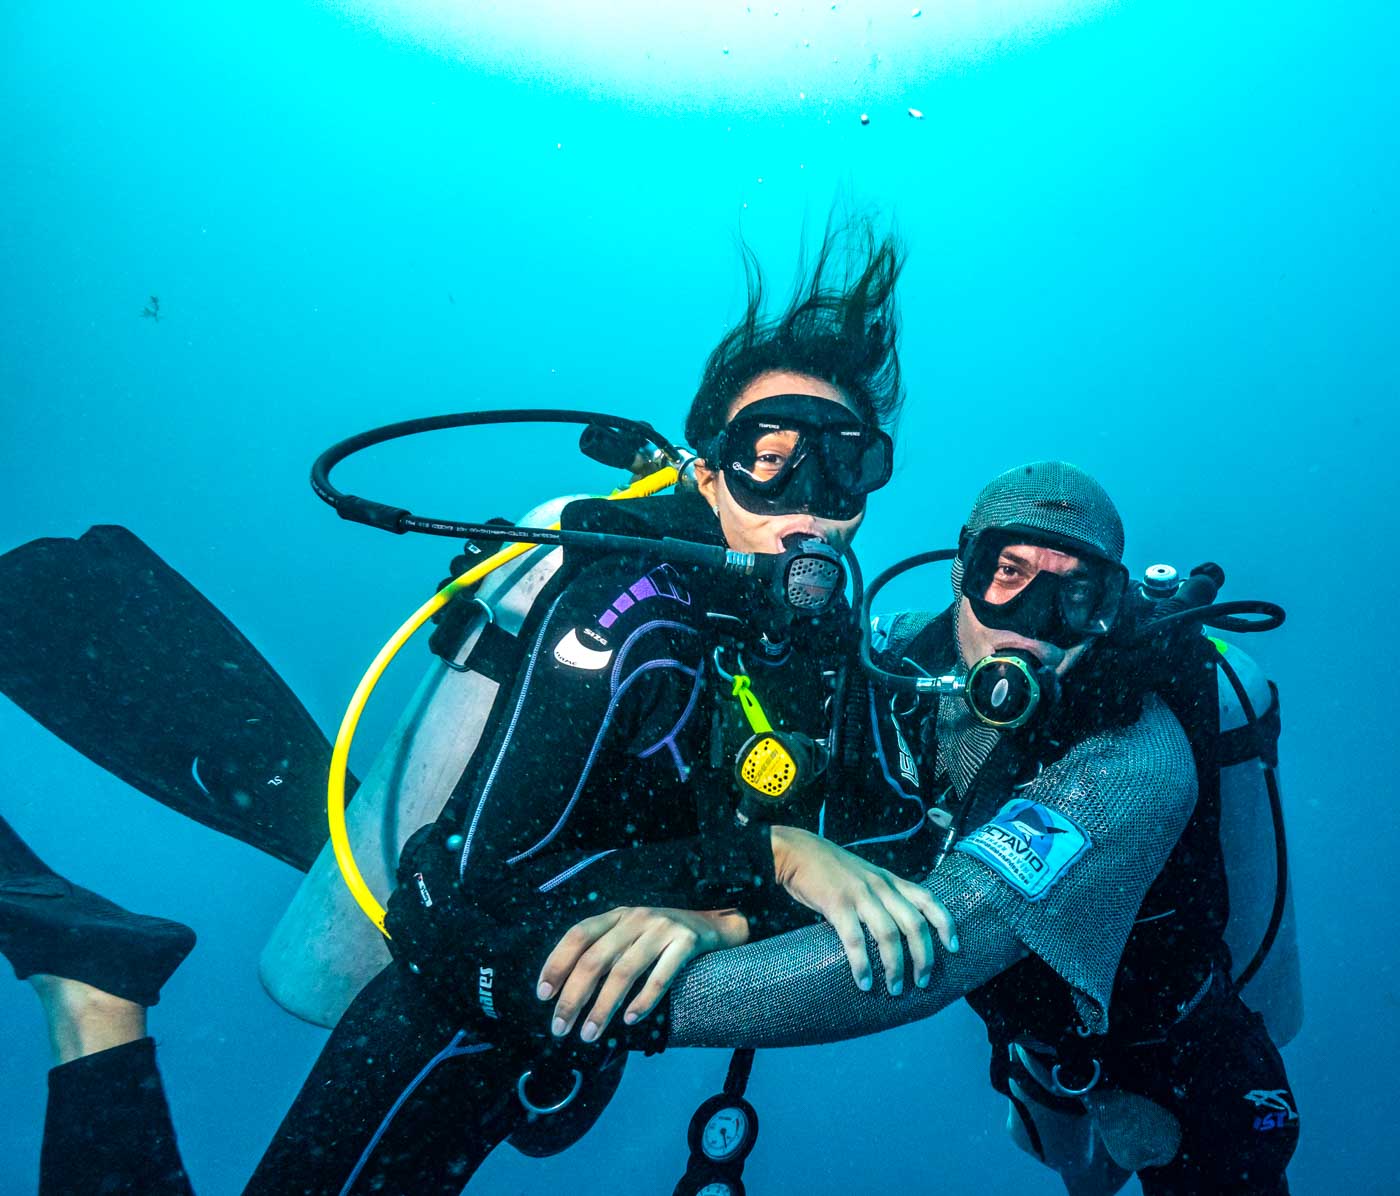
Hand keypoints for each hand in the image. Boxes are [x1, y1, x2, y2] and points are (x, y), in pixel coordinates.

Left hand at [537, 907, 749, 1042]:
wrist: (717, 926)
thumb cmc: (665, 940)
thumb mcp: (632, 935)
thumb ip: (607, 952)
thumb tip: (569, 994)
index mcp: (617, 915)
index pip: (577, 935)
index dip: (556, 963)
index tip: (543, 995)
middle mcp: (636, 917)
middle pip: (595, 959)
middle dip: (573, 996)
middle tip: (560, 1028)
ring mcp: (662, 928)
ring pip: (624, 971)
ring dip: (602, 1007)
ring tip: (589, 1034)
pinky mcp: (687, 941)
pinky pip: (661, 976)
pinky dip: (643, 1000)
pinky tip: (629, 1019)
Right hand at [769, 825, 957, 994]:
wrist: (798, 852)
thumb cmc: (831, 868)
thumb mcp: (867, 875)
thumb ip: (883, 895)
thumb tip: (898, 927)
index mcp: (890, 881)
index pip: (928, 899)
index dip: (945, 924)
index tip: (954, 948)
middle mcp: (881, 887)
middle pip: (914, 924)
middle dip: (924, 957)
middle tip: (923, 982)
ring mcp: (860, 895)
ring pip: (889, 935)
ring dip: (895, 967)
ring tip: (895, 989)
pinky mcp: (837, 905)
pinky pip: (855, 940)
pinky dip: (861, 964)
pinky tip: (864, 982)